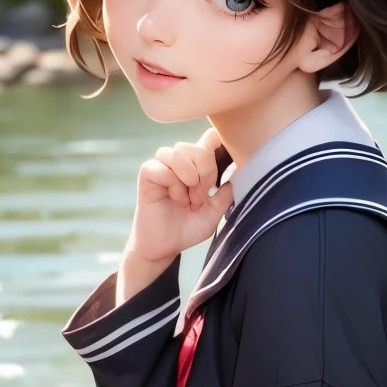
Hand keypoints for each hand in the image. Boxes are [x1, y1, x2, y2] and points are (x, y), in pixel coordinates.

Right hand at [124, 128, 233, 263]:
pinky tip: (175, 199)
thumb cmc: (188, 228)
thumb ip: (226, 192)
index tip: (223, 162)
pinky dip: (172, 184)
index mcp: (197, 166)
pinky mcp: (147, 176)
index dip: (216, 143)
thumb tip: (238, 170)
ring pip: (176, 152)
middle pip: (196, 147)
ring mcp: (162, 167)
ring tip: (189, 199)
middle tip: (202, 197)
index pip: (209, 139)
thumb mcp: (215, 212)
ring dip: (188, 176)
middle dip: (205, 172)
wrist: (166, 247)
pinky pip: (160, 167)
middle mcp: (180, 162)